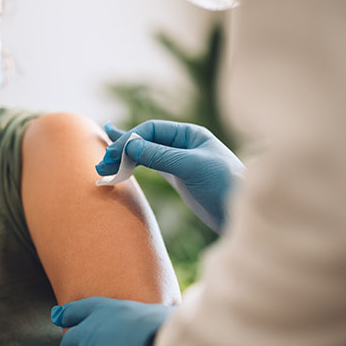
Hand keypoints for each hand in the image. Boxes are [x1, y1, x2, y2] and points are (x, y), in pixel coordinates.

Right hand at [96, 120, 244, 232]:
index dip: (130, 140)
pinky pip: (151, 166)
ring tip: (103, 166)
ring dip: (124, 159)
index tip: (113, 155)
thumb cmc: (225, 186)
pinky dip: (134, 167)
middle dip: (122, 149)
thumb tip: (129, 145)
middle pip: (145, 140)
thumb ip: (160, 155)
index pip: (151, 130)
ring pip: (145, 153)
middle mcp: (183, 144)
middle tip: (101, 163)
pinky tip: (120, 165)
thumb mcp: (191, 167)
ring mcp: (180, 161)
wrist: (243, 215)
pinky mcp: (178, 178)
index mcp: (190, 134)